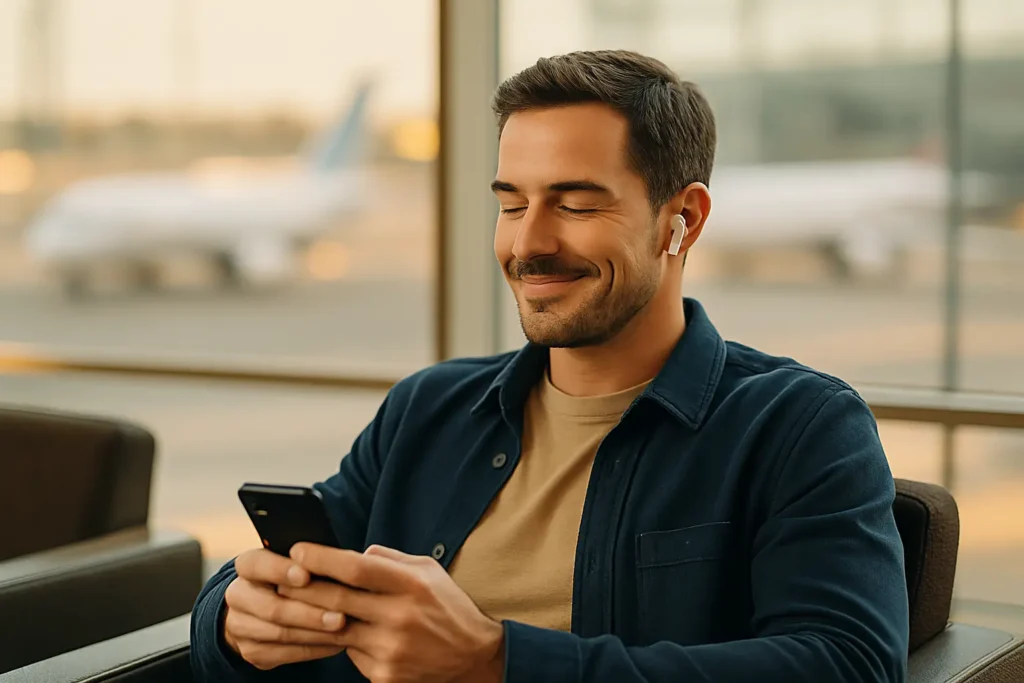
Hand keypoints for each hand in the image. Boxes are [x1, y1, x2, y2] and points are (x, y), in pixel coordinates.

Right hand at [222, 547, 348, 669]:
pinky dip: (314, 649)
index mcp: (248, 565)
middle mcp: (238, 595)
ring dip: (315, 633)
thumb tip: (348, 557)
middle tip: (341, 615)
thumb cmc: (294, 577)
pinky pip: (285, 653)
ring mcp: (241, 626)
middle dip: (309, 612)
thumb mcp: (296, 561)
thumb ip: (311, 559)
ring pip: (279, 633)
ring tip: (345, 629)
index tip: (307, 575)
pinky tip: (337, 644)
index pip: (257, 564)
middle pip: (271, 606)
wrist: (262, 608)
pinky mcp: (252, 651)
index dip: (280, 570)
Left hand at [279, 543, 504, 682]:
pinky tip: (341, 631)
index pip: (356, 568)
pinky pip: (350, 653)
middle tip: (280, 576)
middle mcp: (400, 617)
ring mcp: (391, 650)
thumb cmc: (447, 606)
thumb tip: (354, 553)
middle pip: (336, 600)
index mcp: (411, 584)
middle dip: (302, 586)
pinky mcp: (384, 675)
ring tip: (295, 603)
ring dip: (313, 616)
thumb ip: (389, 558)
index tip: (297, 549)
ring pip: (336, 629)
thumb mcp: (428, 570)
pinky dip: (343, 641)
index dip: (322, 558)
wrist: (474, 657)